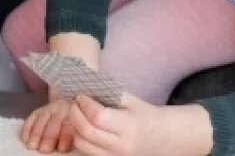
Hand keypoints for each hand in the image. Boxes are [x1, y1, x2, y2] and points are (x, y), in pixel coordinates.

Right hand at [22, 97, 76, 152]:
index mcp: (75, 117)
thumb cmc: (73, 127)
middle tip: (43, 149)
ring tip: (32, 145)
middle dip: (48, 137)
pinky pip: (30, 118)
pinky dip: (27, 129)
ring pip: (41, 120)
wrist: (68, 108)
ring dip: (35, 134)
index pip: (69, 126)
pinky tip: (25, 139)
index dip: (65, 137)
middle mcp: (62, 110)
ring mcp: (48, 109)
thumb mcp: (76, 130)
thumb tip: (65, 149)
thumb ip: (72, 137)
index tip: (61, 148)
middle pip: (54, 123)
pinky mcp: (37, 111)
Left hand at [67, 94, 213, 155]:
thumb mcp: (131, 100)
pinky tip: (84, 127)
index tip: (81, 94)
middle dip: (75, 114)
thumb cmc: (144, 115)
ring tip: (78, 114)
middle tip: (74, 102)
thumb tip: (85, 85)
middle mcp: (121, 147)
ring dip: (74, 127)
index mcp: (130, 128)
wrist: (160, 138)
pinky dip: (80, 139)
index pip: (98, 117)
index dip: (85, 104)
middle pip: (86, 132)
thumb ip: (109, 92)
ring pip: (82, 144)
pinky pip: (86, 152)